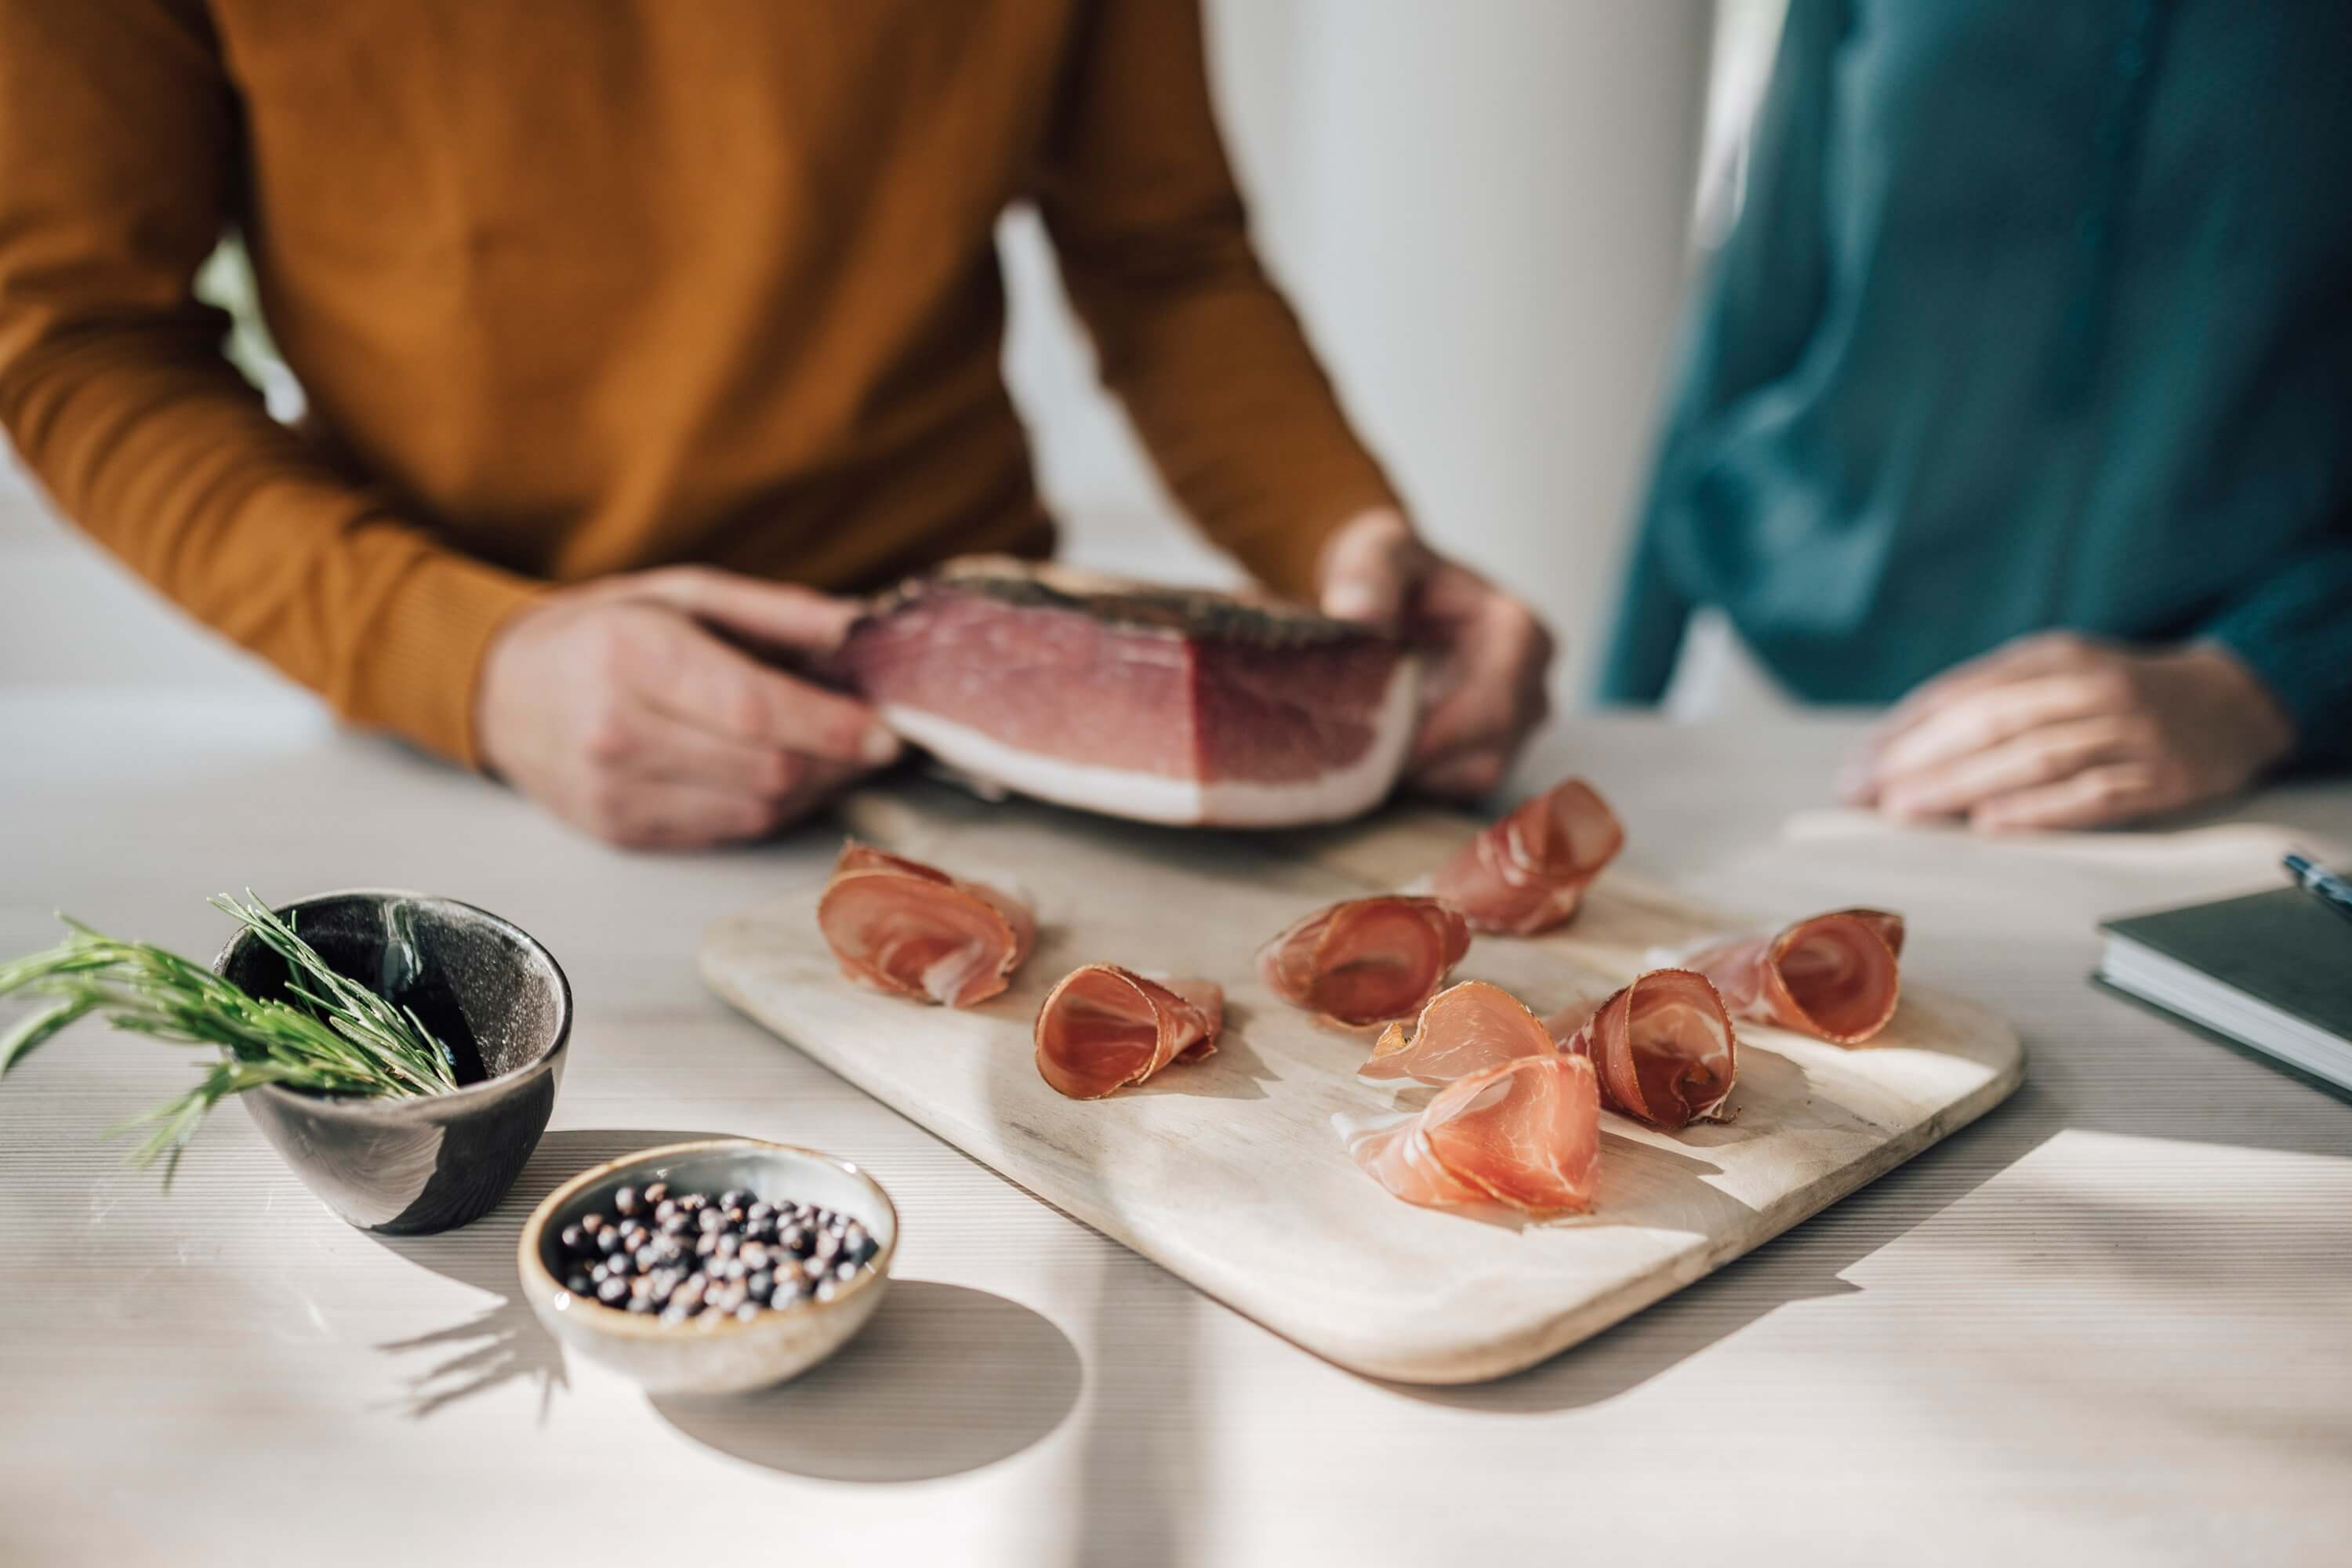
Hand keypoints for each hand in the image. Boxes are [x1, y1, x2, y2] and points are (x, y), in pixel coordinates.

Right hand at [476, 566, 899, 848]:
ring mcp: (611, 791)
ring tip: (833, 758)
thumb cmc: (602, 631)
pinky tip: (783, 779)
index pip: (756, 709)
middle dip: (837, 762)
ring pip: (754, 811)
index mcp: (629, 656)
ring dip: (812, 790)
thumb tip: (861, 630)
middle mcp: (614, 731)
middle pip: (764, 769)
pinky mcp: (618, 832)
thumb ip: (776, 613)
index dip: (833, 728)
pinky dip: (770, 808)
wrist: (503, 689)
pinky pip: (725, 831)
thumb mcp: (683, 592)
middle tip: (873, 744)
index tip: (887, 731)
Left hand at [1317, 509, 1554, 798]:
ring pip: (1474, 780)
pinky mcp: (1492, 753)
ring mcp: (1518, 726)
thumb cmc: (1393, 571)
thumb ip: (1368, 574)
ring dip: (1417, 777)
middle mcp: (1532, 686)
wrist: (1394, 592)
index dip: (1436, 734)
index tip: (1375, 741)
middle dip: (1419, 760)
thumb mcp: (1376, 552)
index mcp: (1520, 634)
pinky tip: (1376, 759)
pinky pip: (1460, 789)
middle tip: (1352, 755)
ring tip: (1360, 752)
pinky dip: (1418, 782)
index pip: (1494, 706)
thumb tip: (1357, 613)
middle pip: (1489, 754)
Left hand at [1839, 633, 2294, 831]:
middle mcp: (2088, 687)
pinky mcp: (2162, 775)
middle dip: (1920, 759)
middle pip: (1991, 722)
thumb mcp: (2056, 672)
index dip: (1903, 732)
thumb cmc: (2117, 694)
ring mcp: (2128, 731)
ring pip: (2034, 757)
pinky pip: (2093, 794)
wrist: (2231, 701)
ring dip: (1963, 785)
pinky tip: (1992, 826)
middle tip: (1866, 794)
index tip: (1855, 769)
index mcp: (2051, 657)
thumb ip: (1988, 700)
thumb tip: (1896, 750)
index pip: (1961, 694)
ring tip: (1907, 809)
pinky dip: (2039, 810)